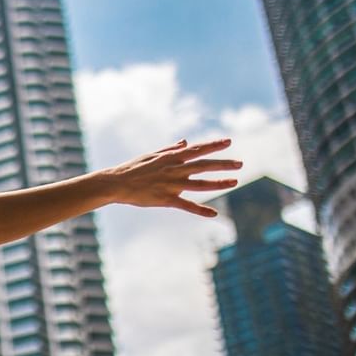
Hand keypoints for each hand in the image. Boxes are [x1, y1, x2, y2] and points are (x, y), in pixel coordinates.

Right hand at [103, 138, 242, 216]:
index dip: (214, 145)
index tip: (229, 141)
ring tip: (235, 181)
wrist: (116, 183)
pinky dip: (201, 210)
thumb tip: (186, 142)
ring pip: (200, 184)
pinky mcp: (166, 199)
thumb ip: (171, 149)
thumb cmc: (132, 168)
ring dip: (219, 183)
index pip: (197, 149)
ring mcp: (171, 185)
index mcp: (171, 158)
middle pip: (204, 165)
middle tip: (240, 163)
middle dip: (223, 164)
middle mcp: (174, 169)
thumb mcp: (152, 155)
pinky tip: (214, 214)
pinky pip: (187, 205)